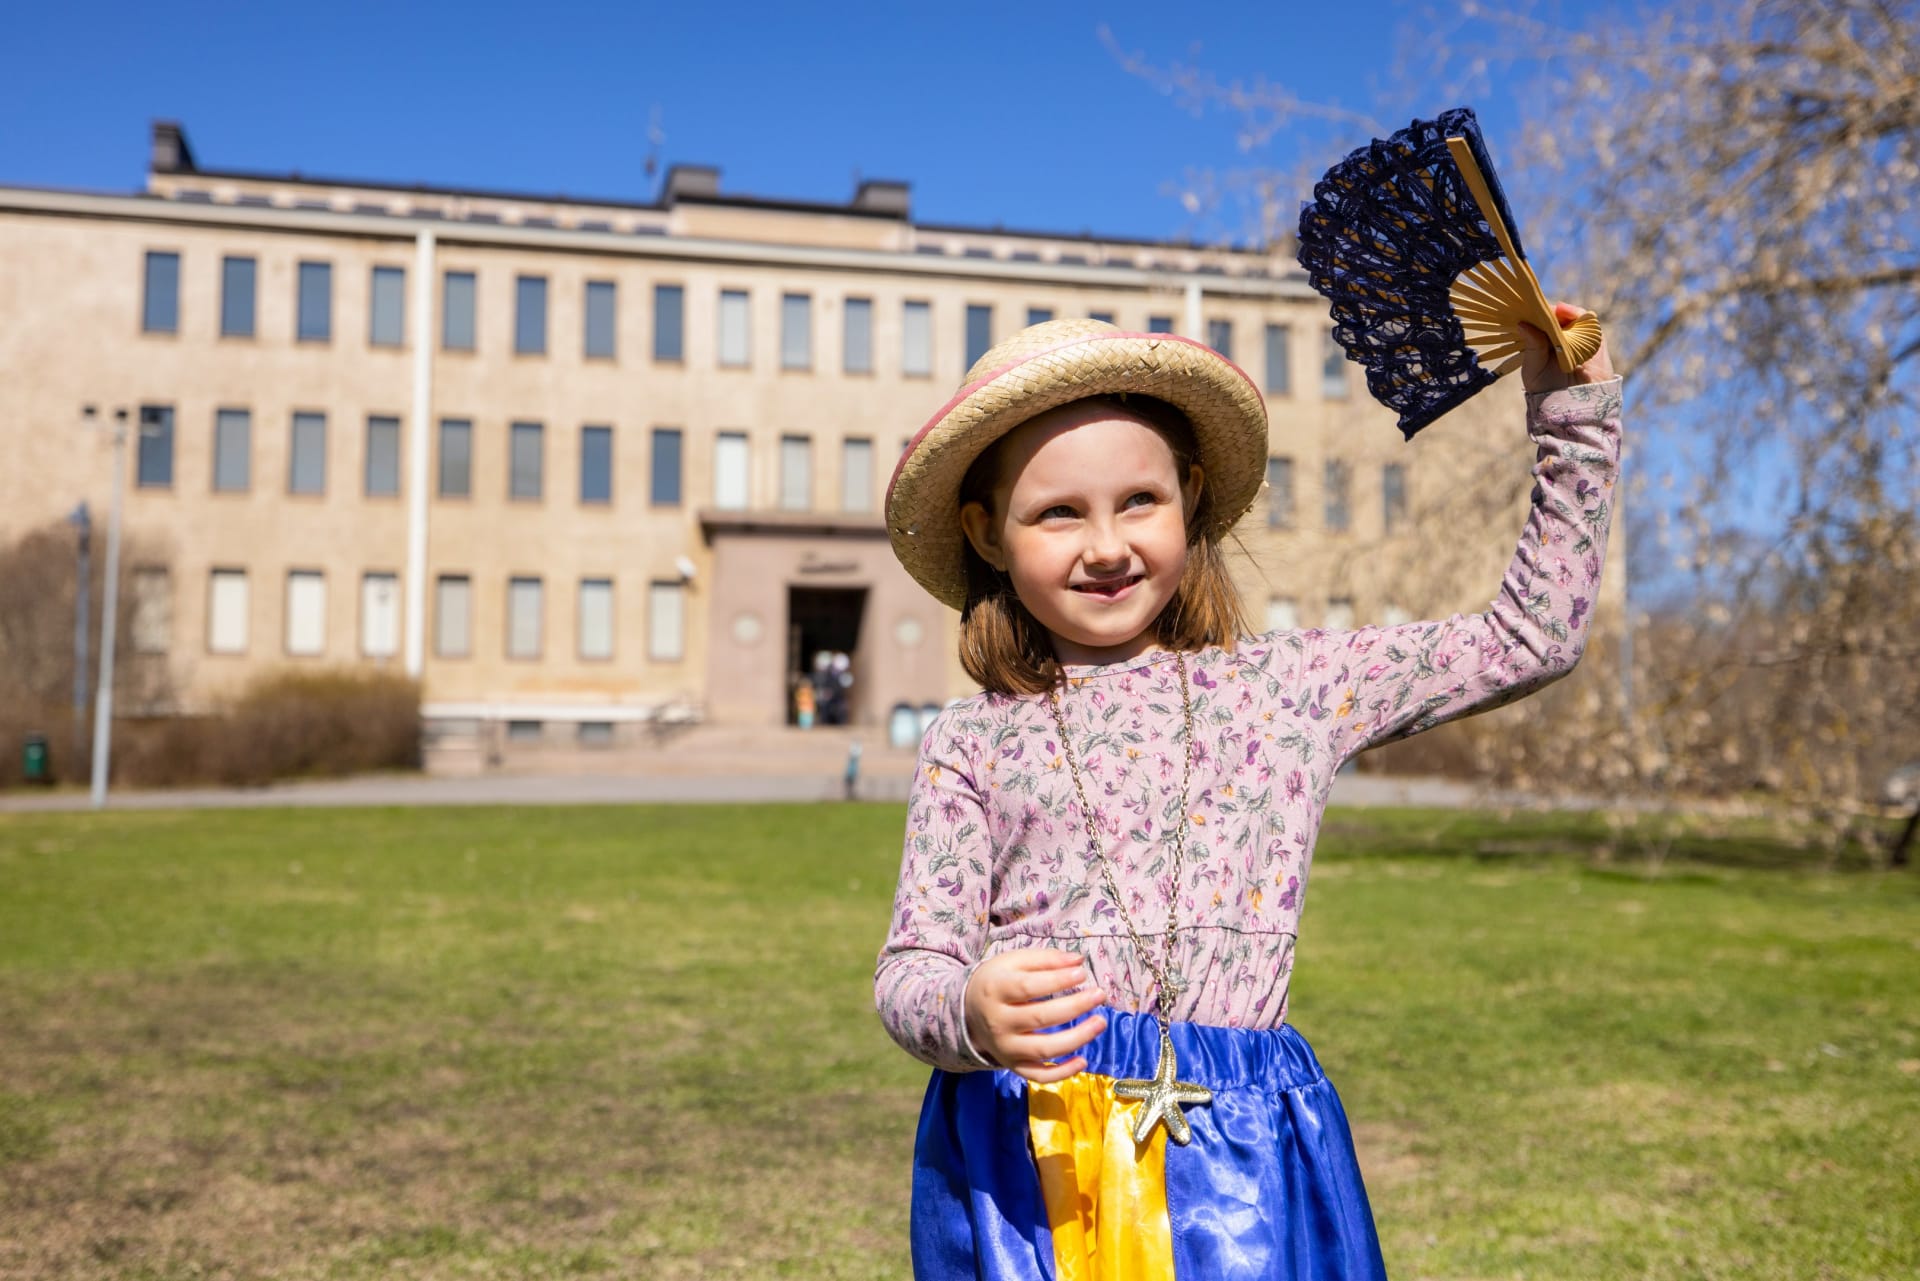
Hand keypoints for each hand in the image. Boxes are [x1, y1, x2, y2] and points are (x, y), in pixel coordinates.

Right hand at [964, 947, 1107, 1082]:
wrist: (968, 1011)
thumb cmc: (998, 981)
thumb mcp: (1014, 962)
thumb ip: (1045, 959)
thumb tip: (1078, 961)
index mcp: (995, 990)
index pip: (1028, 987)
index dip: (1057, 981)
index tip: (1082, 973)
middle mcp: (998, 1022)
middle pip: (1040, 1018)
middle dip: (1074, 1006)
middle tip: (1099, 995)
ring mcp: (1005, 1048)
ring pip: (1043, 1049)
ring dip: (1076, 1038)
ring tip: (1100, 1022)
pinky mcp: (1013, 1065)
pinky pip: (1038, 1075)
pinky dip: (1062, 1073)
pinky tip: (1083, 1061)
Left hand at [1518, 300, 1613, 392]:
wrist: (1574, 405)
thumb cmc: (1547, 389)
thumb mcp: (1533, 369)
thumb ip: (1531, 347)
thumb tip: (1522, 324)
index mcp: (1541, 342)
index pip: (1537, 321)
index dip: (1533, 313)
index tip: (1526, 307)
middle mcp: (1558, 336)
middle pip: (1554, 316)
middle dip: (1546, 309)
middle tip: (1538, 305)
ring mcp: (1577, 337)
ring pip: (1571, 316)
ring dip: (1562, 311)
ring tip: (1554, 310)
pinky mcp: (1594, 339)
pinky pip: (1588, 322)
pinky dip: (1579, 315)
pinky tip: (1568, 314)